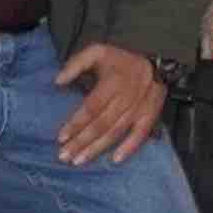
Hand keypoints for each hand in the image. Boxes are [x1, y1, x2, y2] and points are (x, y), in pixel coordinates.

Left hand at [52, 42, 166, 167]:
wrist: (155, 62)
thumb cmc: (119, 60)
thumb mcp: (97, 52)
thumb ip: (76, 64)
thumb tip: (57, 81)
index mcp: (113, 80)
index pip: (92, 107)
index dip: (76, 123)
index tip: (61, 137)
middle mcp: (127, 96)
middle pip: (102, 123)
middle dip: (81, 141)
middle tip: (64, 155)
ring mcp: (140, 107)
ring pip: (116, 132)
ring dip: (97, 148)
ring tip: (79, 161)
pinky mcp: (150, 115)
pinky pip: (140, 134)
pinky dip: (129, 148)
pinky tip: (115, 160)